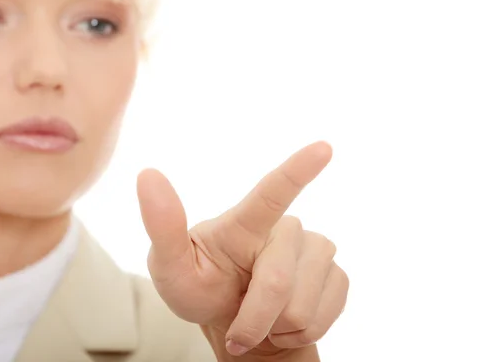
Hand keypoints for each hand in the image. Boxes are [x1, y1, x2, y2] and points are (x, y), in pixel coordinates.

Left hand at [137, 141, 348, 357]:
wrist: (236, 326)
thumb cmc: (199, 290)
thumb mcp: (170, 269)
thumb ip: (162, 227)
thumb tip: (147, 174)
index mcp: (245, 224)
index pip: (271, 193)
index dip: (297, 171)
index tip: (322, 149)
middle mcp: (286, 230)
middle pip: (278, 283)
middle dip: (254, 320)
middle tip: (238, 329)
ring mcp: (315, 252)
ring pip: (303, 308)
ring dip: (276, 328)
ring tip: (263, 319)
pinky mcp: (336, 276)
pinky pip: (326, 316)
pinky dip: (299, 336)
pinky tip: (285, 323)